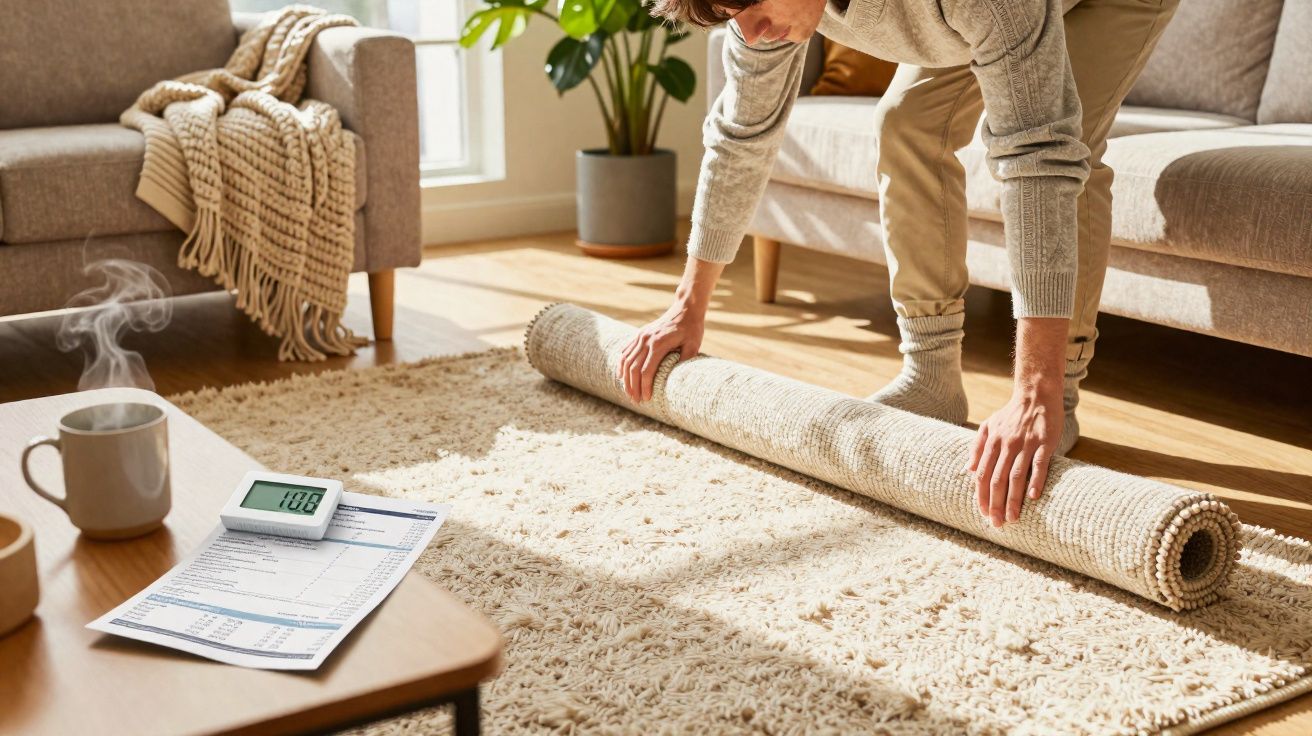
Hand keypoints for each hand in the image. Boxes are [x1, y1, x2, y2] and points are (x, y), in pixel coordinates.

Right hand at [618, 299, 705, 402]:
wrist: (686, 308)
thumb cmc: (692, 328)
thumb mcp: (694, 345)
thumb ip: (685, 361)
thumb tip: (677, 379)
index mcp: (659, 344)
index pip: (646, 370)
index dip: (644, 386)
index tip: (647, 398)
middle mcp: (646, 340)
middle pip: (633, 367)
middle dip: (633, 386)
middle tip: (636, 401)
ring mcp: (641, 336)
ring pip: (626, 360)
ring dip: (625, 378)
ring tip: (628, 392)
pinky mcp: (640, 334)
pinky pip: (626, 351)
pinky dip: (622, 364)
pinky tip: (622, 375)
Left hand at [966, 317, 1067, 526]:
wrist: (1036, 394)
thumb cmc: (1012, 413)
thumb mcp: (989, 426)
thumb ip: (977, 447)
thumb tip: (967, 470)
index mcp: (992, 443)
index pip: (983, 475)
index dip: (982, 496)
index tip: (983, 514)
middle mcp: (1006, 445)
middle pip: (997, 480)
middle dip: (995, 504)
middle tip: (996, 524)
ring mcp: (1025, 444)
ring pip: (1016, 476)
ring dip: (1013, 499)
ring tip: (1012, 518)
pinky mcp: (1044, 443)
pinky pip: (1039, 464)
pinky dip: (1035, 481)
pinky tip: (1033, 497)